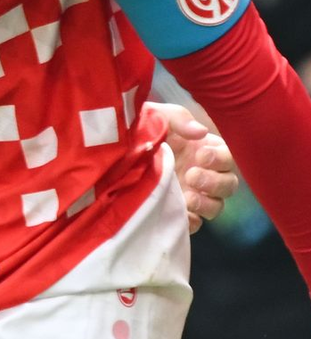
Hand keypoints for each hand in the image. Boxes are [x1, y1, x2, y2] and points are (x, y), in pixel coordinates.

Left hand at [145, 100, 236, 232]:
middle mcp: (202, 172)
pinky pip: (195, 223)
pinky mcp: (176, 210)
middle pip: (228, 184)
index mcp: (202, 149)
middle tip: (191, 175)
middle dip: (214, 182)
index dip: (219, 158)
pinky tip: (180, 213)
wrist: (111, 151)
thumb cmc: (139, 127)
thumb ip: (179, 118)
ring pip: (217, 206)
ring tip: (187, 197)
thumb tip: (200, 132)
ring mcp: (191, 194)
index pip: (228, 158)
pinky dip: (191, 221)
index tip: (200, 155)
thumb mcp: (156, 115)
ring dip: (207, 203)